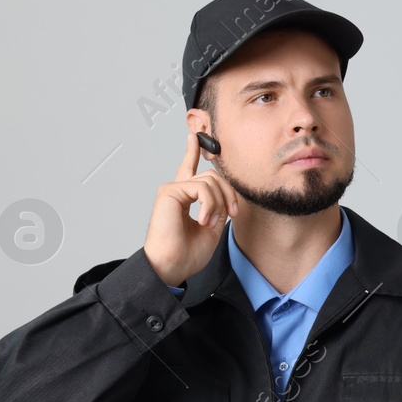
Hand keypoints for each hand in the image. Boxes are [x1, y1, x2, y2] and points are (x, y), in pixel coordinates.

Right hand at [142, 130, 239, 286]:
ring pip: (210, 181)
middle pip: (213, 176)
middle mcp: (178, 190)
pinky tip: (203, 220)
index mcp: (186, 198)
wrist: (172, 266)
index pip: (190, 169)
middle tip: (232, 214)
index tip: (195, 135)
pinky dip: (209, 205)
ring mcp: (173, 189)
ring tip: (210, 222)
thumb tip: (227, 196)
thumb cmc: (187, 253)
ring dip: (219, 203)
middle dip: (229, 194)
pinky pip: (202, 188)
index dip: (193, 151)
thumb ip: (219, 208)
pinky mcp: (170, 192)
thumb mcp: (212, 228)